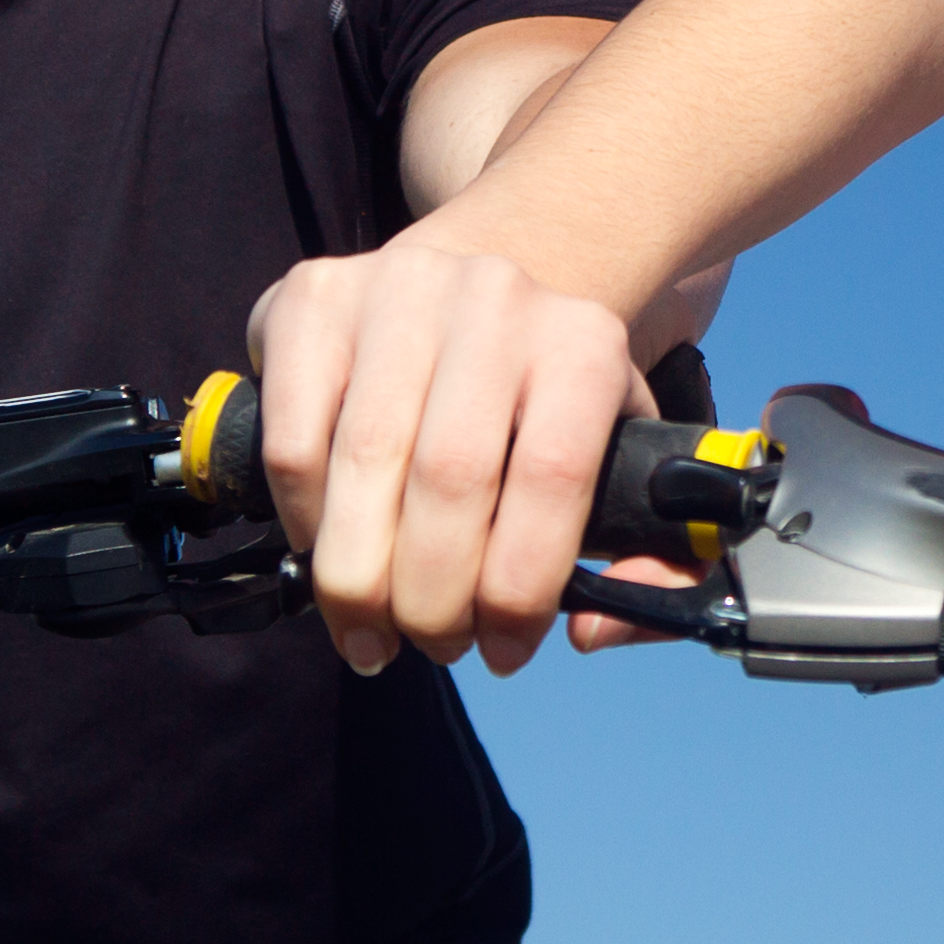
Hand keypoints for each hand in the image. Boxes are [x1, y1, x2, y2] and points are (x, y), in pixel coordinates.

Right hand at [249, 237, 653, 676]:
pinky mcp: (315, 302)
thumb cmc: (537, 410)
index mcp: (583, 342)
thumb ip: (650, 556)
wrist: (464, 299)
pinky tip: (325, 554)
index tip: (504, 653)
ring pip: (364, 464)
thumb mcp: (616, 460)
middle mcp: (494, 300)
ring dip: (358, 580)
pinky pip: (293, 441)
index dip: (520, 587)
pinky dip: (304, 522)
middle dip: (432, 598)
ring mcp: (397, 290)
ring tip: (370, 631)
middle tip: (433, 645)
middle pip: (450, 477)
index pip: (552, 475)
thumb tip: (591, 627)